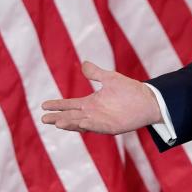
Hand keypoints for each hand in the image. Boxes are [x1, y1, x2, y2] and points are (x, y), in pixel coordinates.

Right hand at [41, 61, 162, 134]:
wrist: (148, 100)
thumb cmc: (130, 90)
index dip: (57, 105)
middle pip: (71, 116)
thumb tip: (83, 64)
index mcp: (91, 103)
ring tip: (57, 122)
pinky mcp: (110, 127)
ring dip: (70, 123)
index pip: (69, 105)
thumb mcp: (110, 78)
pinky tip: (79, 124)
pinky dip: (87, 126)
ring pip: (80, 123)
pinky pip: (96, 127)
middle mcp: (92, 113)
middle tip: (43, 118)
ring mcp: (100, 121)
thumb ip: (96, 73)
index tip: (43, 105)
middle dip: (58, 117)